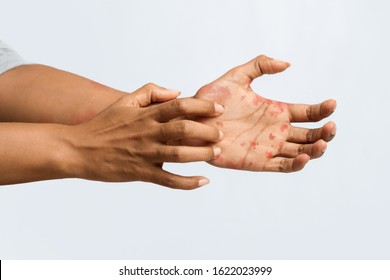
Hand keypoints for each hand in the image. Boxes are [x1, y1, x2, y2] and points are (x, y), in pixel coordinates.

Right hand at [68, 83, 223, 188]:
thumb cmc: (103, 125)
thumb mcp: (124, 101)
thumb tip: (177, 92)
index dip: (203, 106)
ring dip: (202, 154)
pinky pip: (168, 180)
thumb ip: (151, 91)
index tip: (219, 109)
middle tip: (221, 133)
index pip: (180, 106)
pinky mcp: (140, 173)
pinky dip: (187, 182)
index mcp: (146, 115)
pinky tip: (203, 181)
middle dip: (208, 131)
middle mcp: (148, 133)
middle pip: (185, 129)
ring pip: (180, 154)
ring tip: (216, 152)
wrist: (78, 149)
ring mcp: (145, 154)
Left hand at [193, 55, 336, 171]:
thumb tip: (288, 64)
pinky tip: (304, 156)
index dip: (322, 110)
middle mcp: (276, 130)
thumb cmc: (211, 99)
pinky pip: (282, 166)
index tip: (331, 104)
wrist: (192, 120)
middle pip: (309, 135)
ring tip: (322, 141)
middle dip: (324, 132)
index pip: (307, 113)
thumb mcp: (237, 76)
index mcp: (275, 111)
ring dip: (316, 149)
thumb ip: (260, 66)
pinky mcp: (258, 162)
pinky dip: (296, 164)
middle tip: (331, 126)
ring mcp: (268, 147)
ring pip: (301, 152)